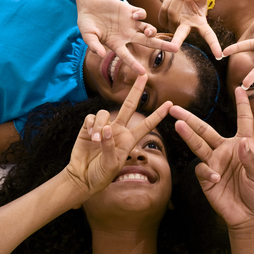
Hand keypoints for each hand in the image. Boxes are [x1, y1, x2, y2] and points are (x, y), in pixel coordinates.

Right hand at [66, 74, 171, 195]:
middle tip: (143, 75)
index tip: (170, 104)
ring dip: (100, 124)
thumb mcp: (111, 165)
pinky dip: (91, 125)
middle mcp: (118, 130)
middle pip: (129, 105)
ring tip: (96, 140)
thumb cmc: (101, 174)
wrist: (83, 178)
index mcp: (129, 139)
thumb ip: (110, 147)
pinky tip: (91, 136)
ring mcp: (104, 127)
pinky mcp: (89, 127)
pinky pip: (92, 117)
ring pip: (105, 112)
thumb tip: (106, 129)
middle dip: (136, 90)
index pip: (147, 124)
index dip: (158, 114)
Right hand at [77, 0, 178, 73]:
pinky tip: (136, 15)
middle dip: (162, 46)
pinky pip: (141, 14)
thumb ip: (93, 44)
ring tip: (149, 32)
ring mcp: (130, 23)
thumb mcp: (87, 35)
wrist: (89, 4)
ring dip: (151, 31)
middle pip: (148, 42)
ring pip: (147, 29)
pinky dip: (141, 15)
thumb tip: (101, 54)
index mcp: (117, 44)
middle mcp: (127, 35)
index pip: (127, 57)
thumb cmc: (87, 23)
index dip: (134, 65)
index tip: (142, 73)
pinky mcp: (130, 11)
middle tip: (176, 49)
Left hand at [158, 0, 221, 58]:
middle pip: (181, 35)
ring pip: (172, 12)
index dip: (214, 45)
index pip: (209, 36)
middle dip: (177, 41)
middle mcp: (187, 29)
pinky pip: (163, 10)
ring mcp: (174, 27)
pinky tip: (172, 1)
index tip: (219, 56)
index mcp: (200, 24)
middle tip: (174, 48)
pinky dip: (168, 1)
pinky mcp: (164, 23)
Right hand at [170, 87, 253, 229]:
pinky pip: (202, 170)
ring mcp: (214, 163)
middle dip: (191, 119)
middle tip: (176, 108)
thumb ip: (251, 159)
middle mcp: (225, 151)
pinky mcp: (207, 178)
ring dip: (188, 135)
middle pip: (206, 131)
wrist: (249, 218)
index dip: (242, 105)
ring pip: (198, 145)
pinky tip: (215, 179)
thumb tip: (243, 142)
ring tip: (178, 123)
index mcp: (243, 145)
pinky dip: (206, 172)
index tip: (240, 88)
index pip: (243, 121)